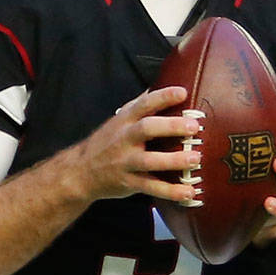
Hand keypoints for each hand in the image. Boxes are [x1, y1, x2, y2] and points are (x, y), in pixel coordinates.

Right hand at [63, 86, 201, 204]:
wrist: (80, 171)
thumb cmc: (108, 141)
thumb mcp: (120, 119)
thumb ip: (141, 105)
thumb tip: (165, 82)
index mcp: (125, 120)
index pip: (144, 104)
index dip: (163, 97)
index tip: (183, 92)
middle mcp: (124, 138)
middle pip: (146, 129)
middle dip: (170, 126)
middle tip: (194, 126)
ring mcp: (125, 161)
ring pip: (149, 160)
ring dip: (173, 160)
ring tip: (195, 158)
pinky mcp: (129, 182)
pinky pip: (150, 187)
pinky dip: (170, 191)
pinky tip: (189, 192)